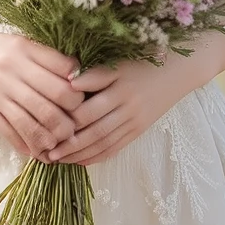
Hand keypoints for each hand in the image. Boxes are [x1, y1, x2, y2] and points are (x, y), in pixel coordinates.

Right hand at [0, 27, 88, 157]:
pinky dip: (26, 145)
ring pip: (34, 119)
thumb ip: (44, 57)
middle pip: (55, 98)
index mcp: (26, 48)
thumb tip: (78, 77)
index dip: (80, 90)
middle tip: (75, 130)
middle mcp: (13, 67)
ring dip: (51, 137)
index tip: (83, 102)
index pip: (65, 70)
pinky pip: (10, 131)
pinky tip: (34, 152)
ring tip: (58, 145)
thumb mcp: (17, 44)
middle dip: (70, 118)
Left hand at [44, 55, 191, 165]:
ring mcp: (135, 122)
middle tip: (48, 154)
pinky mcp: (139, 130)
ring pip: (105, 144)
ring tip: (60, 161)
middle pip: (94, 133)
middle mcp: (128, 109)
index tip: (46, 129)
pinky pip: (117, 148)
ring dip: (81, 155)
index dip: (66, 123)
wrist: (178, 72)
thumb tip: (68, 83)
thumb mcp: (118, 64)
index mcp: (120, 90)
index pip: (88, 112)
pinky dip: (98, 157)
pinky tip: (81, 161)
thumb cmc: (142, 63)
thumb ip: (94, 75)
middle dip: (70, 146)